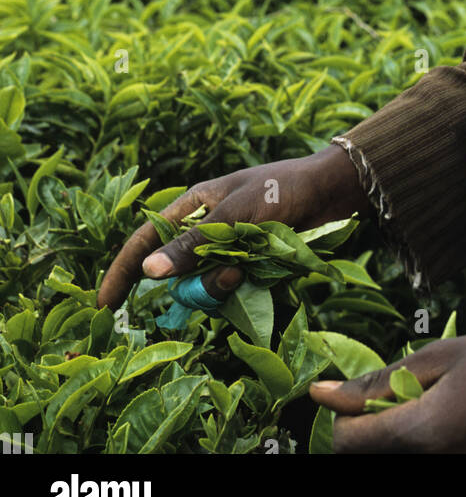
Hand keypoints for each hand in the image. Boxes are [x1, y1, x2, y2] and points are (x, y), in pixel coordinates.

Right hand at [97, 145, 364, 310]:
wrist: (330, 192)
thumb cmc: (282, 189)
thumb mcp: (237, 213)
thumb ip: (195, 242)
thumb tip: (150, 270)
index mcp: (191, 206)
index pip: (144, 241)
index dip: (123, 272)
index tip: (105, 307)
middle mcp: (203, 229)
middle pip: (176, 273)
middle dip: (192, 285)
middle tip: (229, 278)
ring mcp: (226, 249)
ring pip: (203, 285)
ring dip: (222, 286)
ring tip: (251, 268)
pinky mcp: (247, 263)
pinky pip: (230, 288)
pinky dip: (241, 288)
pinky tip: (261, 272)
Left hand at [309, 315, 465, 453]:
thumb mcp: (443, 355)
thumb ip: (379, 381)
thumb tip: (323, 394)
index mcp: (428, 433)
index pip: (351, 446)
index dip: (346, 421)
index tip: (358, 402)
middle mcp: (443, 470)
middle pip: (376, 462)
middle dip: (375, 434)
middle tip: (396, 404)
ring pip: (406, 466)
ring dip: (403, 443)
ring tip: (431, 411)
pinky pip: (438, 468)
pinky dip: (433, 450)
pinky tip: (455, 426)